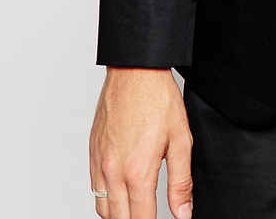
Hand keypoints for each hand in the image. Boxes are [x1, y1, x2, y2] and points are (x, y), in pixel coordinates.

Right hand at [89, 67, 193, 218]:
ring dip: (119, 214)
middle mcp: (113, 171)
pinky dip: (106, 199)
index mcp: (138, 171)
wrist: (135, 70)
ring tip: (136, 210)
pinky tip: (120, 194)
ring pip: (103, 208)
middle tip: (148, 215)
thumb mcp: (181, 140)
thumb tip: (183, 212)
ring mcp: (99, 163)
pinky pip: (94, 189)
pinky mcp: (92, 153)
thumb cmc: (158, 99)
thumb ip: (181, 181)